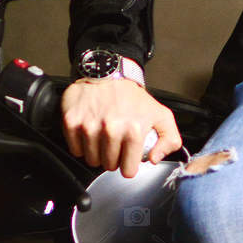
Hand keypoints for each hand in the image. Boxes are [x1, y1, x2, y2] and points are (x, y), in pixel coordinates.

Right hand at [62, 78, 182, 177]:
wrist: (107, 73)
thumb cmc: (132, 96)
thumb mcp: (161, 115)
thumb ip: (170, 140)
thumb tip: (154, 159)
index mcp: (133, 130)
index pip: (128, 170)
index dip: (128, 166)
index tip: (127, 158)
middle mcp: (111, 129)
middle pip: (109, 166)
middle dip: (112, 159)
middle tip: (115, 145)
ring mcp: (89, 126)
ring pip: (92, 160)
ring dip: (97, 153)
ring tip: (102, 139)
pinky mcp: (72, 122)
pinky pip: (75, 149)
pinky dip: (81, 146)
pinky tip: (89, 134)